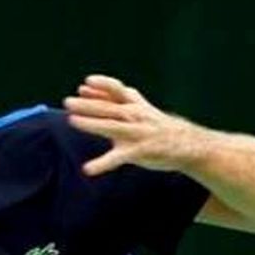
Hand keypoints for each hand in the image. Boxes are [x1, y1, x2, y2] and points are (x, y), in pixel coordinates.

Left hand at [64, 74, 207, 175]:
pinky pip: (118, 158)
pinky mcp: (138, 152)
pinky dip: (102, 164)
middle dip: (88, 104)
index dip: (102, 86)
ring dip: (91, 124)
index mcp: (134, 104)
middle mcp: (135, 116)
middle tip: (67, 102)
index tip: (85, 85)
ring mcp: (137, 134)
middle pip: (109, 108)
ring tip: (73, 121)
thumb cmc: (154, 125)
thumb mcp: (137, 106)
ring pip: (111, 126)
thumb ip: (110, 99)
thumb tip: (83, 88)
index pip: (117, 90)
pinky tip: (88, 169)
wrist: (187, 144)